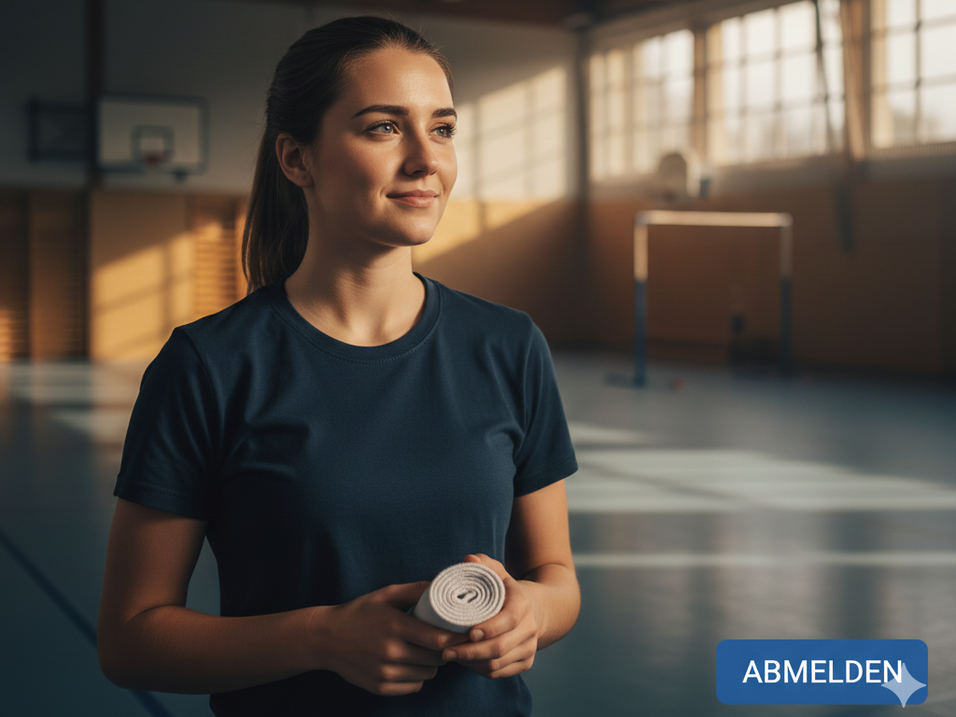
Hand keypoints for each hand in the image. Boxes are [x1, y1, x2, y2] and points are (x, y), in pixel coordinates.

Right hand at [313, 581, 468, 695]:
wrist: (326, 638)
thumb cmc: (359, 612)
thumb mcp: (385, 595)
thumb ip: (415, 590)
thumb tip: (441, 584)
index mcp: (395, 626)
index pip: (438, 639)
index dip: (455, 637)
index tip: (462, 632)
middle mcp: (390, 652)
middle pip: (436, 659)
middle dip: (445, 650)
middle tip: (443, 640)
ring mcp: (384, 672)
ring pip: (427, 674)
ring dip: (432, 664)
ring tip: (424, 651)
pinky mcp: (379, 687)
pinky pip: (413, 687)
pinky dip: (417, 677)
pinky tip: (410, 664)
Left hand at [440, 554, 541, 679]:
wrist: (534, 609)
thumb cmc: (507, 590)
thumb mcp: (498, 572)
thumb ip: (483, 564)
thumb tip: (469, 560)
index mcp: (523, 603)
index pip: (509, 619)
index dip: (489, 628)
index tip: (468, 633)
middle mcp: (530, 627)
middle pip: (500, 647)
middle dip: (471, 652)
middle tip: (446, 650)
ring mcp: (529, 647)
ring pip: (498, 663)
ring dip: (472, 663)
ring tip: (451, 655)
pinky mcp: (526, 662)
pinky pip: (499, 673)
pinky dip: (479, 670)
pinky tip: (465, 662)